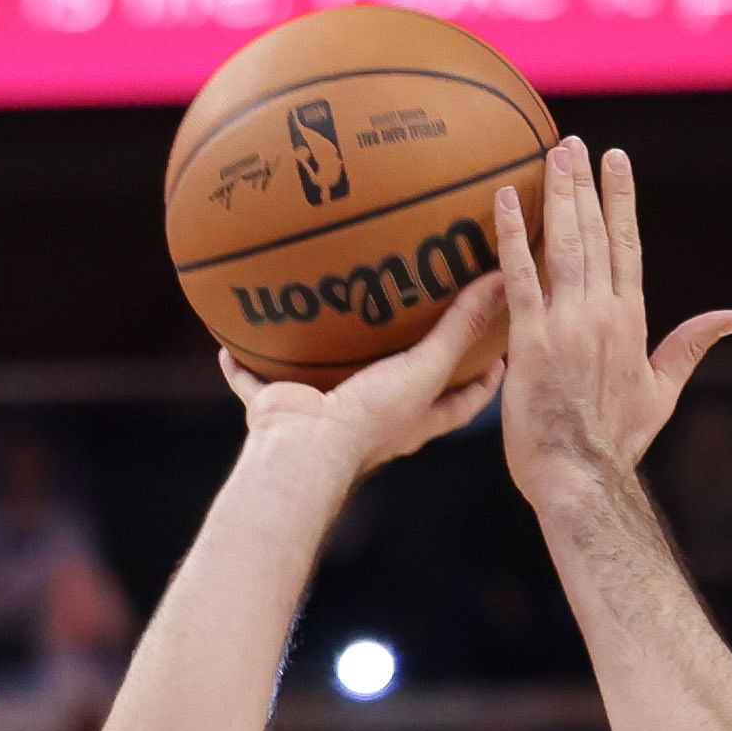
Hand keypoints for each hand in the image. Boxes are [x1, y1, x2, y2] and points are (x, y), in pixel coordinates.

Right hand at [219, 272, 505, 483]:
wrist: (306, 451)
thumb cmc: (371, 418)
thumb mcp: (425, 368)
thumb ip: (460, 327)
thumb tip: (502, 279)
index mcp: (411, 421)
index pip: (461, 404)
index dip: (483, 383)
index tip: (498, 357)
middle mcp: (370, 421)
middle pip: (398, 394)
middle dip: (407, 369)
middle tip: (418, 328)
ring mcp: (323, 417)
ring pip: (326, 386)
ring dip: (322, 362)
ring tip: (324, 323)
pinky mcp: (279, 411)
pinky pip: (254, 385)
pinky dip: (241, 369)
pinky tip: (229, 343)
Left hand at [492, 137, 731, 500]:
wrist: (582, 477)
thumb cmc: (616, 442)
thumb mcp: (661, 392)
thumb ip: (689, 347)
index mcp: (631, 320)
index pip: (627, 245)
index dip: (621, 200)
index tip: (616, 161)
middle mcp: (602, 312)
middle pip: (594, 234)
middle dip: (583, 184)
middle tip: (572, 142)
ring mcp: (566, 324)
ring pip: (562, 244)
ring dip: (556, 195)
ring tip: (550, 154)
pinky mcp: (531, 341)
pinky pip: (520, 277)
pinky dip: (512, 236)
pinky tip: (502, 200)